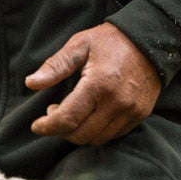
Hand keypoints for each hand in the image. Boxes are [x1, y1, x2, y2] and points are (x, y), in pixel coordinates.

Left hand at [26, 21, 160, 144]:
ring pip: (97, 138)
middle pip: (81, 134)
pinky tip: (89, 116)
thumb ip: (55, 66)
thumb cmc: (110, 41)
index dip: (48, 126)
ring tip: (70, 114)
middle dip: (61, 130)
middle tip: (53, 114)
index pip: (68, 118)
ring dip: (78, 133)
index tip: (36, 125)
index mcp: (98, 84)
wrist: (149, 41)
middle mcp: (117, 102)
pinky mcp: (140, 115)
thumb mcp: (79, 45)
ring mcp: (131, 111)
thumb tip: (31, 83)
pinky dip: (96, 132)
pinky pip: (113, 135)